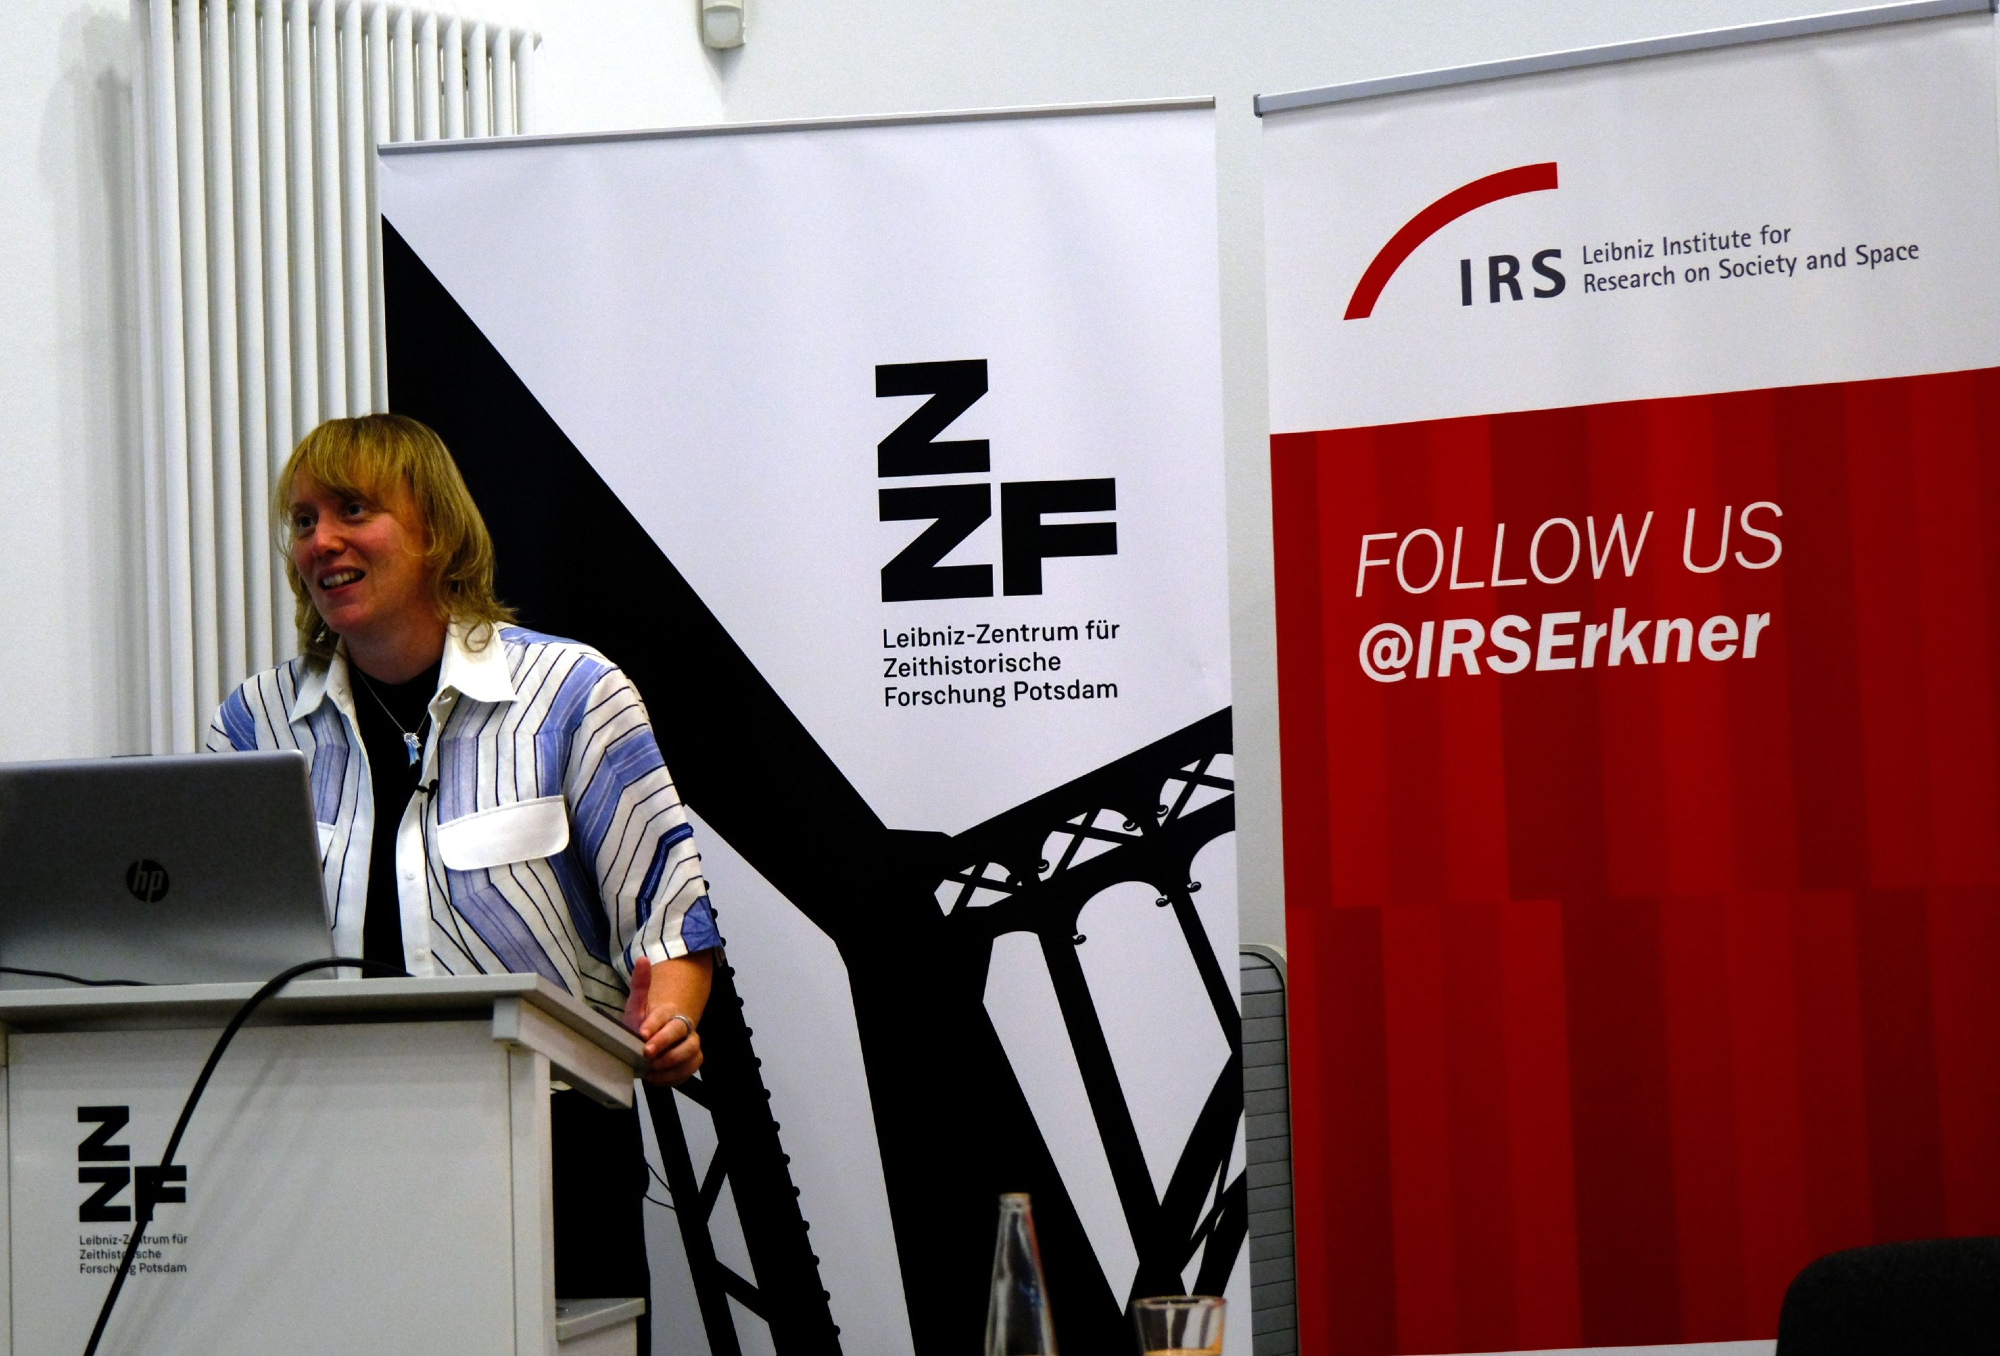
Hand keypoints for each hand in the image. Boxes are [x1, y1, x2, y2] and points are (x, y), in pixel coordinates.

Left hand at [622, 954, 704, 1084]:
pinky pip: (690, 1068)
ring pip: (690, 1051)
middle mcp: (683, 1026)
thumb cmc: (642, 1024)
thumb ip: (640, 985)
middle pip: (680, 1031)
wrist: (652, 1042)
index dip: (654, 1023)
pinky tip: (657, 1076)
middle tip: (647, 1052)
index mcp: (668, 1011)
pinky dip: (674, 1075)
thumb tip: (642, 959)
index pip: (664, 1014)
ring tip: (651, 1067)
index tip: (643, 1033)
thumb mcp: (636, 1007)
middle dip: (663, 1042)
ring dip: (670, 1061)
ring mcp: (691, 1043)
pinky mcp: (693, 1060)